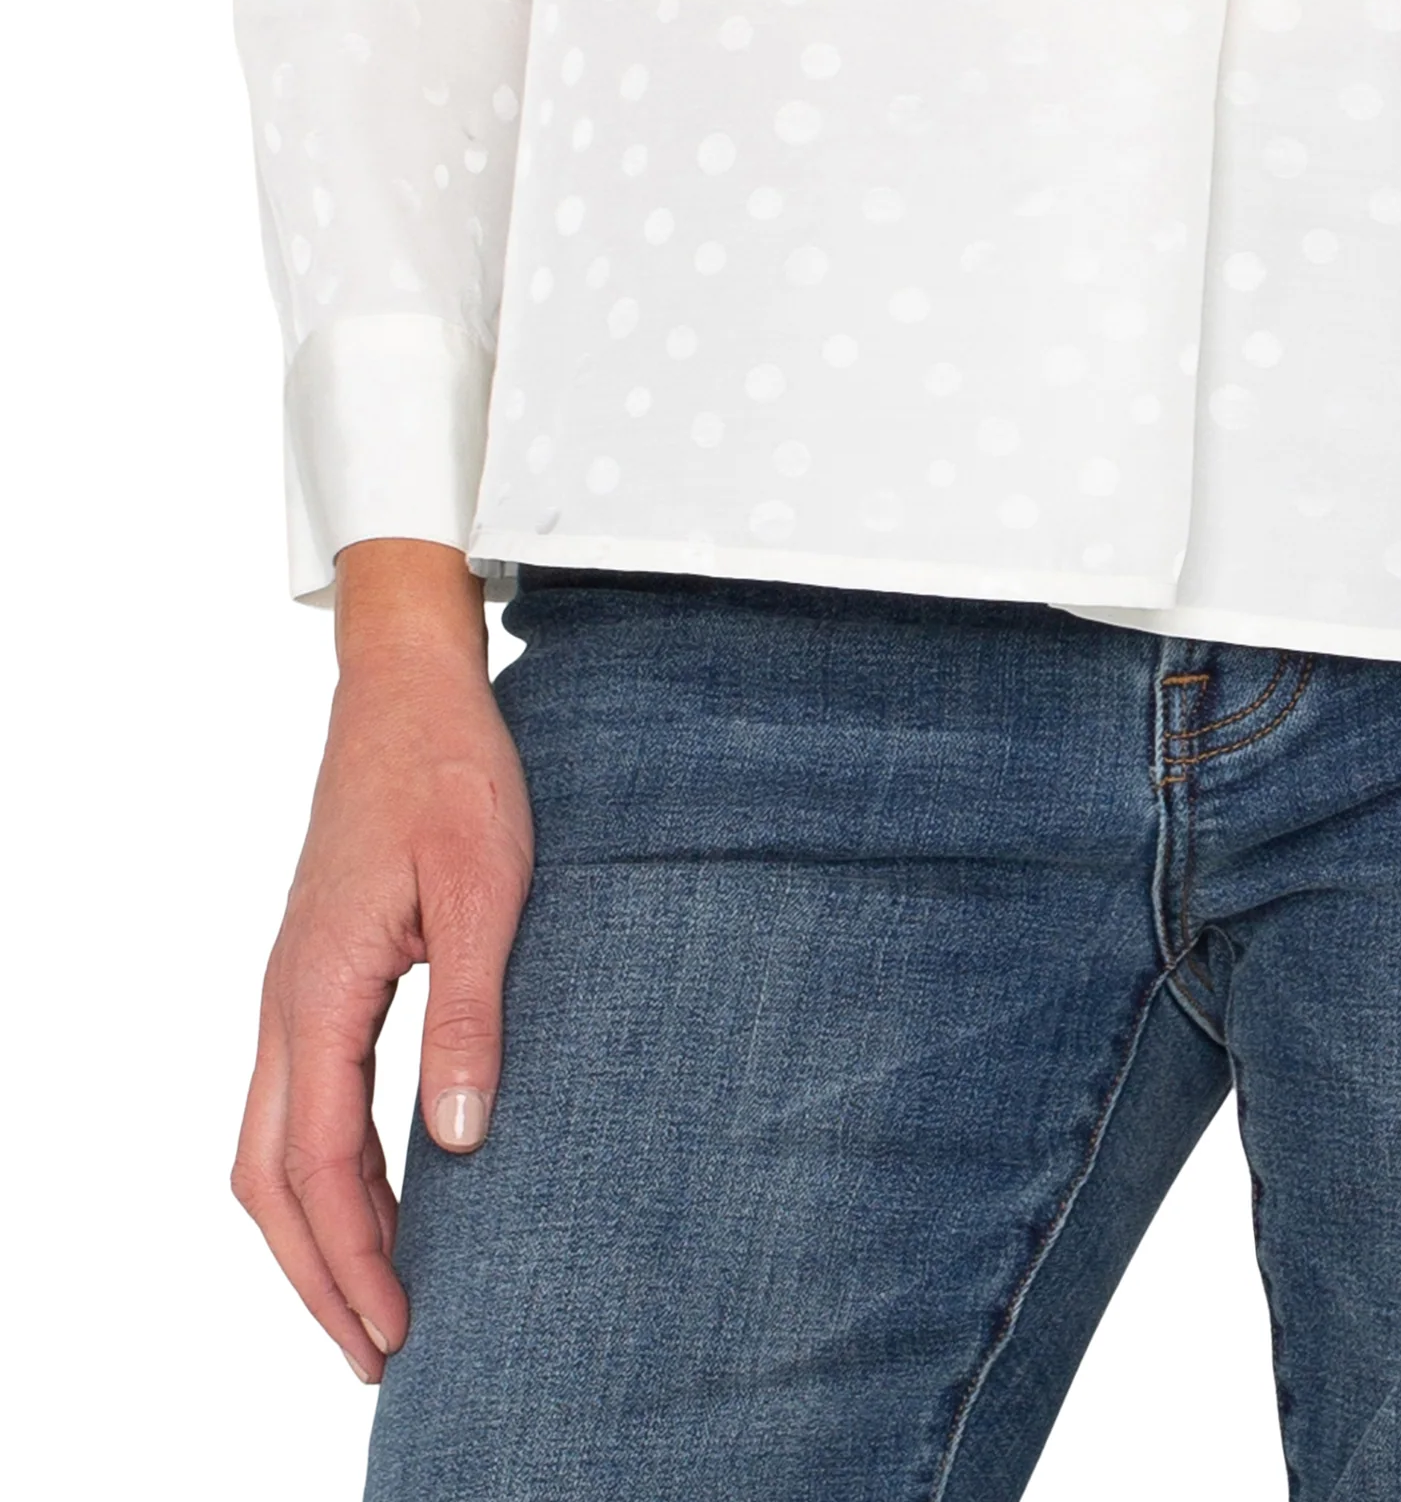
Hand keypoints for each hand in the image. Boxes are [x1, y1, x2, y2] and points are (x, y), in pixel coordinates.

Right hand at [231, 542, 532, 1383]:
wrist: (407, 689)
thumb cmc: (451, 775)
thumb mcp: (485, 888)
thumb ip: (469, 1014)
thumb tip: (460, 1144)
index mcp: (318, 990)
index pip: (315, 1166)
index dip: (351, 1261)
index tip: (394, 1334)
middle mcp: (287, 1002)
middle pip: (271, 1178)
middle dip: (318, 1277)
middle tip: (378, 1357)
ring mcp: (292, 990)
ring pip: (272, 1147)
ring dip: (316, 1233)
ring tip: (374, 1304)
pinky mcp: (315, 974)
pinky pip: (299, 1102)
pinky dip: (324, 1173)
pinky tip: (377, 1197)